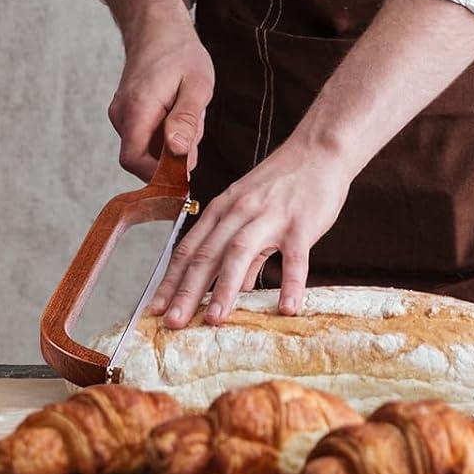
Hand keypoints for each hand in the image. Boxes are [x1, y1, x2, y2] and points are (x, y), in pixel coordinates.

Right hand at [108, 1, 213, 180]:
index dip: (158, 176)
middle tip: (196, 131)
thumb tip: (180, 154)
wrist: (157, 24)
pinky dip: (166, 134)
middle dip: (172, 157)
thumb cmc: (180, 52)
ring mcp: (121, 114)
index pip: (134, 161)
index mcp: (137, 108)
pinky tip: (179, 111)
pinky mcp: (127, 113)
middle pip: (142, 158)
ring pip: (146, 148)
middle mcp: (121, 114)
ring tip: (190, 113)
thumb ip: (187, 120)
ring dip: (171, 144)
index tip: (186, 176)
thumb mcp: (197, 84)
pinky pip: (146, 136)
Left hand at [147, 136, 352, 325]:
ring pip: (240, 252)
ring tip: (215, 320)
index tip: (154, 309)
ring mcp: (270, 216)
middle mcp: (240, 212)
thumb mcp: (252, 209)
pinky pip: (294, 257)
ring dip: (225, 288)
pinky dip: (290, 283)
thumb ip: (241, 247)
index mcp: (223, 209)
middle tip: (172, 323)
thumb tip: (237, 287)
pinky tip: (286, 308)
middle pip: (207, 253)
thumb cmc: (284, 183)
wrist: (319, 150)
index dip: (170, 281)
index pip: (189, 249)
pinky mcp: (301, 223)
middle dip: (186, 291)